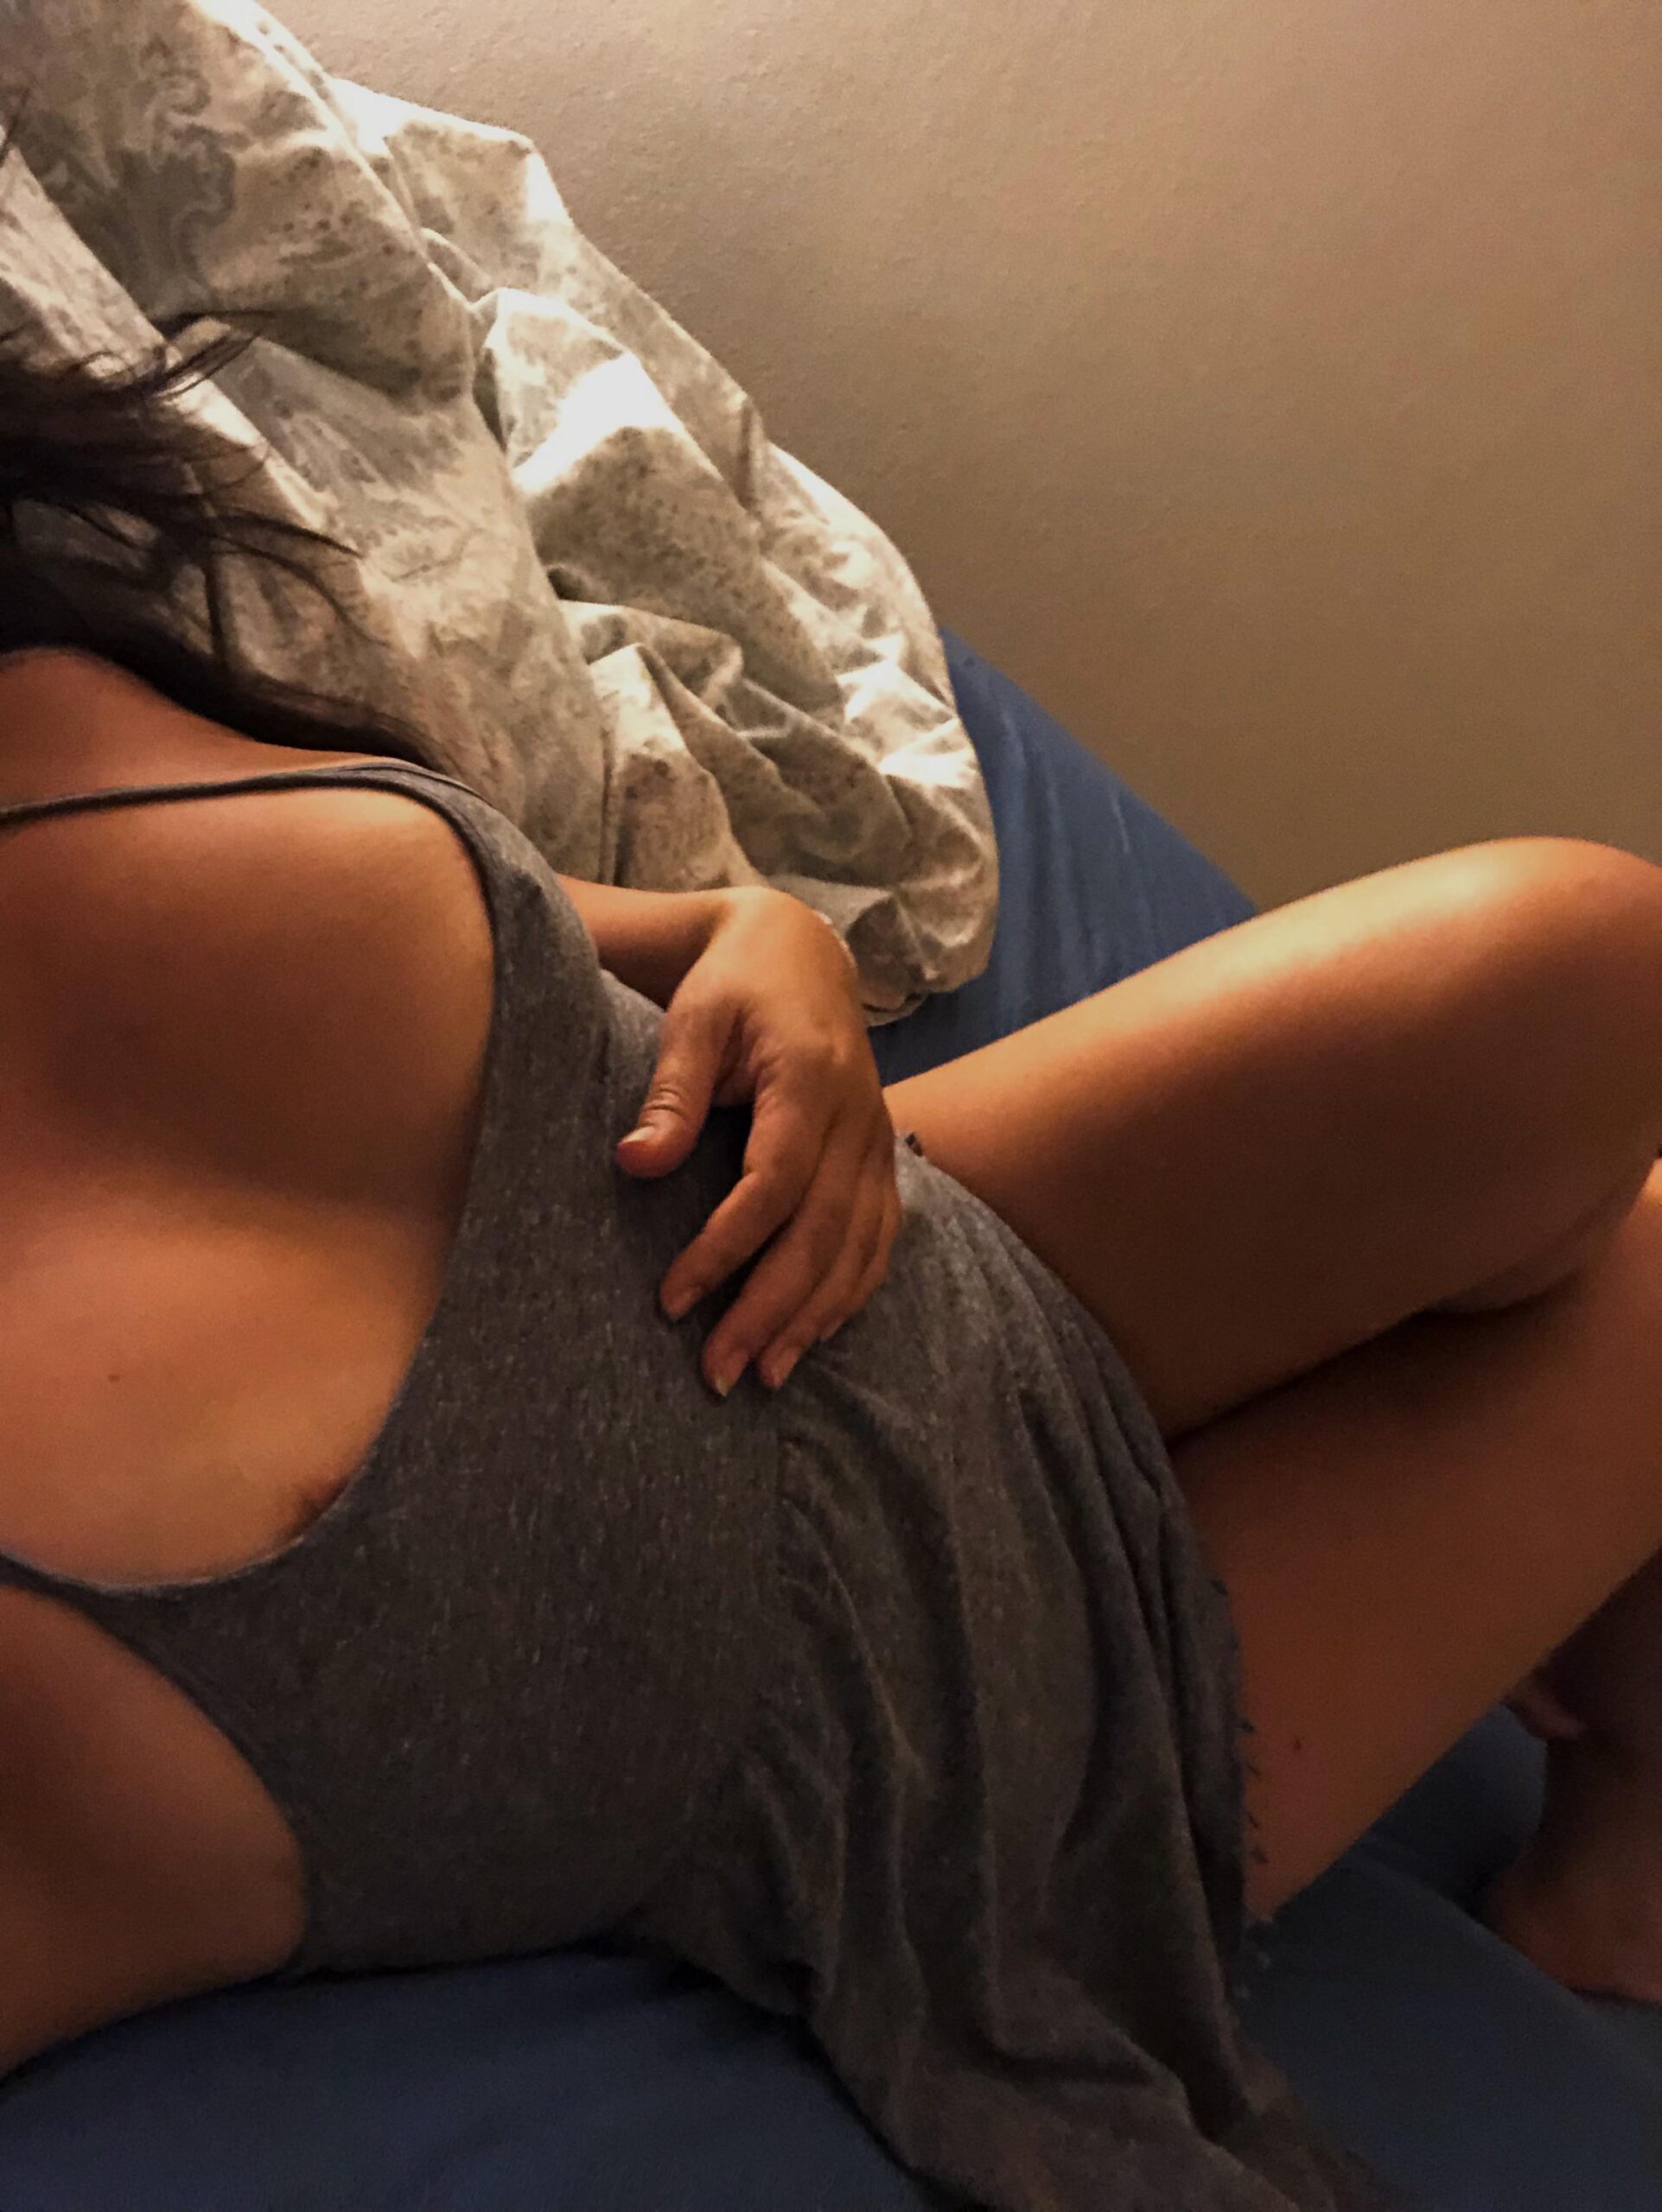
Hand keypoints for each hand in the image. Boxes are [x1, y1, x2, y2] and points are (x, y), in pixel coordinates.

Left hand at [614, 887, 901, 1395]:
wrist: (800, 955)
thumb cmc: (735, 985)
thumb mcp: (694, 1018)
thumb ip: (670, 1092)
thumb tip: (635, 1164)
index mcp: (812, 1081)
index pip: (775, 1184)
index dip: (726, 1248)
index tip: (674, 1298)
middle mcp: (860, 1119)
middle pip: (821, 1233)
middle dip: (769, 1310)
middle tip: (717, 1372)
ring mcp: (879, 1144)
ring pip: (858, 1248)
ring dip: (812, 1318)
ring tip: (762, 1375)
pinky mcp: (884, 1161)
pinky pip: (879, 1241)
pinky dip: (849, 1294)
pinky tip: (811, 1337)